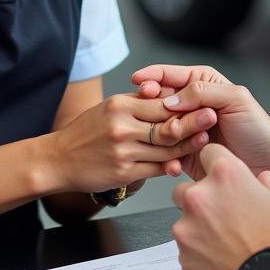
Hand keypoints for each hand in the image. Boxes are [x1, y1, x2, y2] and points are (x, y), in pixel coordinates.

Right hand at [44, 93, 216, 193]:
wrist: (58, 159)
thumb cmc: (85, 132)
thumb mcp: (109, 107)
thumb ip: (137, 104)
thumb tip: (165, 97)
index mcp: (120, 105)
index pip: (161, 103)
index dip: (184, 104)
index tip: (203, 102)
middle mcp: (122, 127)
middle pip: (167, 126)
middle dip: (193, 123)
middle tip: (212, 120)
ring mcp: (123, 151)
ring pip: (164, 150)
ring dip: (186, 146)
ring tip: (204, 142)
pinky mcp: (123, 173)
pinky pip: (154, 169)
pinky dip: (169, 166)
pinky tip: (180, 163)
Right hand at [132, 64, 269, 179]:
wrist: (267, 162)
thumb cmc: (257, 128)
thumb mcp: (234, 98)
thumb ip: (202, 91)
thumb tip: (170, 99)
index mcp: (200, 83)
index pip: (168, 75)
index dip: (151, 78)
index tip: (139, 83)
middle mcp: (189, 105)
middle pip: (158, 100)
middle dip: (152, 106)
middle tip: (154, 113)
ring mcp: (185, 128)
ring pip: (158, 126)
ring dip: (161, 131)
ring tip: (174, 136)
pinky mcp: (182, 152)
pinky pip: (164, 151)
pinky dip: (164, 154)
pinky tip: (172, 158)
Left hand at [172, 144, 269, 269]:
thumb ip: (269, 187)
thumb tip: (264, 180)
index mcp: (225, 176)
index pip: (209, 153)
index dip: (218, 164)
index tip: (224, 177)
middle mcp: (199, 199)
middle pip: (185, 190)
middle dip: (200, 200)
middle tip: (224, 217)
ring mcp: (187, 233)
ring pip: (184, 226)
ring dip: (199, 233)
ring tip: (228, 248)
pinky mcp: (185, 265)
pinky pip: (189, 258)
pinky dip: (201, 262)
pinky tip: (224, 268)